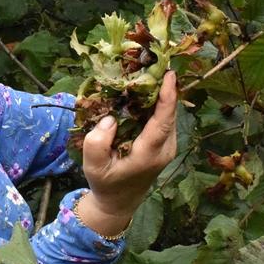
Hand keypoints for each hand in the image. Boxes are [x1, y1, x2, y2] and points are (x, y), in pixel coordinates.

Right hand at [77, 71, 178, 236]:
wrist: (119, 202)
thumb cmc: (106, 183)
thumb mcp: (94, 167)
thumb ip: (97, 143)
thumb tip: (110, 118)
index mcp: (150, 154)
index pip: (163, 122)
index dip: (168, 97)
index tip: (169, 75)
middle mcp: (165, 149)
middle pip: (169, 113)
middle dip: (162, 87)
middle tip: (150, 62)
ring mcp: (168, 146)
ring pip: (167, 114)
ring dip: (158, 93)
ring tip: (145, 71)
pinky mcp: (165, 142)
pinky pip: (163, 118)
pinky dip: (155, 103)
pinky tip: (141, 90)